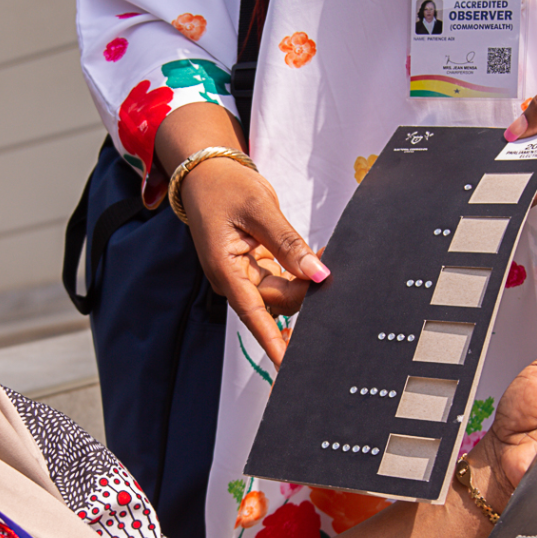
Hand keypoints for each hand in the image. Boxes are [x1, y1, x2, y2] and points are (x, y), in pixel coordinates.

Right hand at [178, 156, 329, 365]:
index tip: (288, 364)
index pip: (254, 314)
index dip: (273, 341)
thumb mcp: (259, 209)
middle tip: (330, 265)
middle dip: (305, 291)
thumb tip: (318, 272)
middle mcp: (233, 279)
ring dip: (304, 281)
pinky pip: (281, 279)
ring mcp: (243, 274)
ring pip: (282, 292)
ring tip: (325, 256)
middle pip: (276, 302)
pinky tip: (315, 258)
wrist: (206, 173)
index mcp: (225, 269)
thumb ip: (289, 243)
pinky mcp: (253, 267)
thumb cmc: (224, 187)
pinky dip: (299, 271)